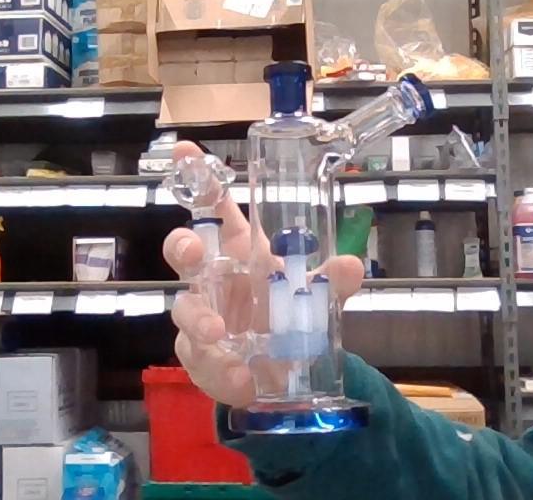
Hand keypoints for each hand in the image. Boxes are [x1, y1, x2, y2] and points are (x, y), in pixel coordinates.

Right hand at [163, 141, 364, 407]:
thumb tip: (350, 265)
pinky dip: (221, 372)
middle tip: (193, 252)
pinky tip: (242, 380)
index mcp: (240, 251)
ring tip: (219, 333)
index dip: (200, 180)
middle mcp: (214, 278)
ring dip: (199, 319)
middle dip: (182, 246)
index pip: (216, 209)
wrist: (284, 370)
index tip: (185, 151)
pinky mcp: (200, 357)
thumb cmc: (288, 314)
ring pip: (184, 308)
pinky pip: (201, 361)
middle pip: (183, 250)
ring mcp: (202, 316)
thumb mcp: (317, 297)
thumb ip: (331, 283)